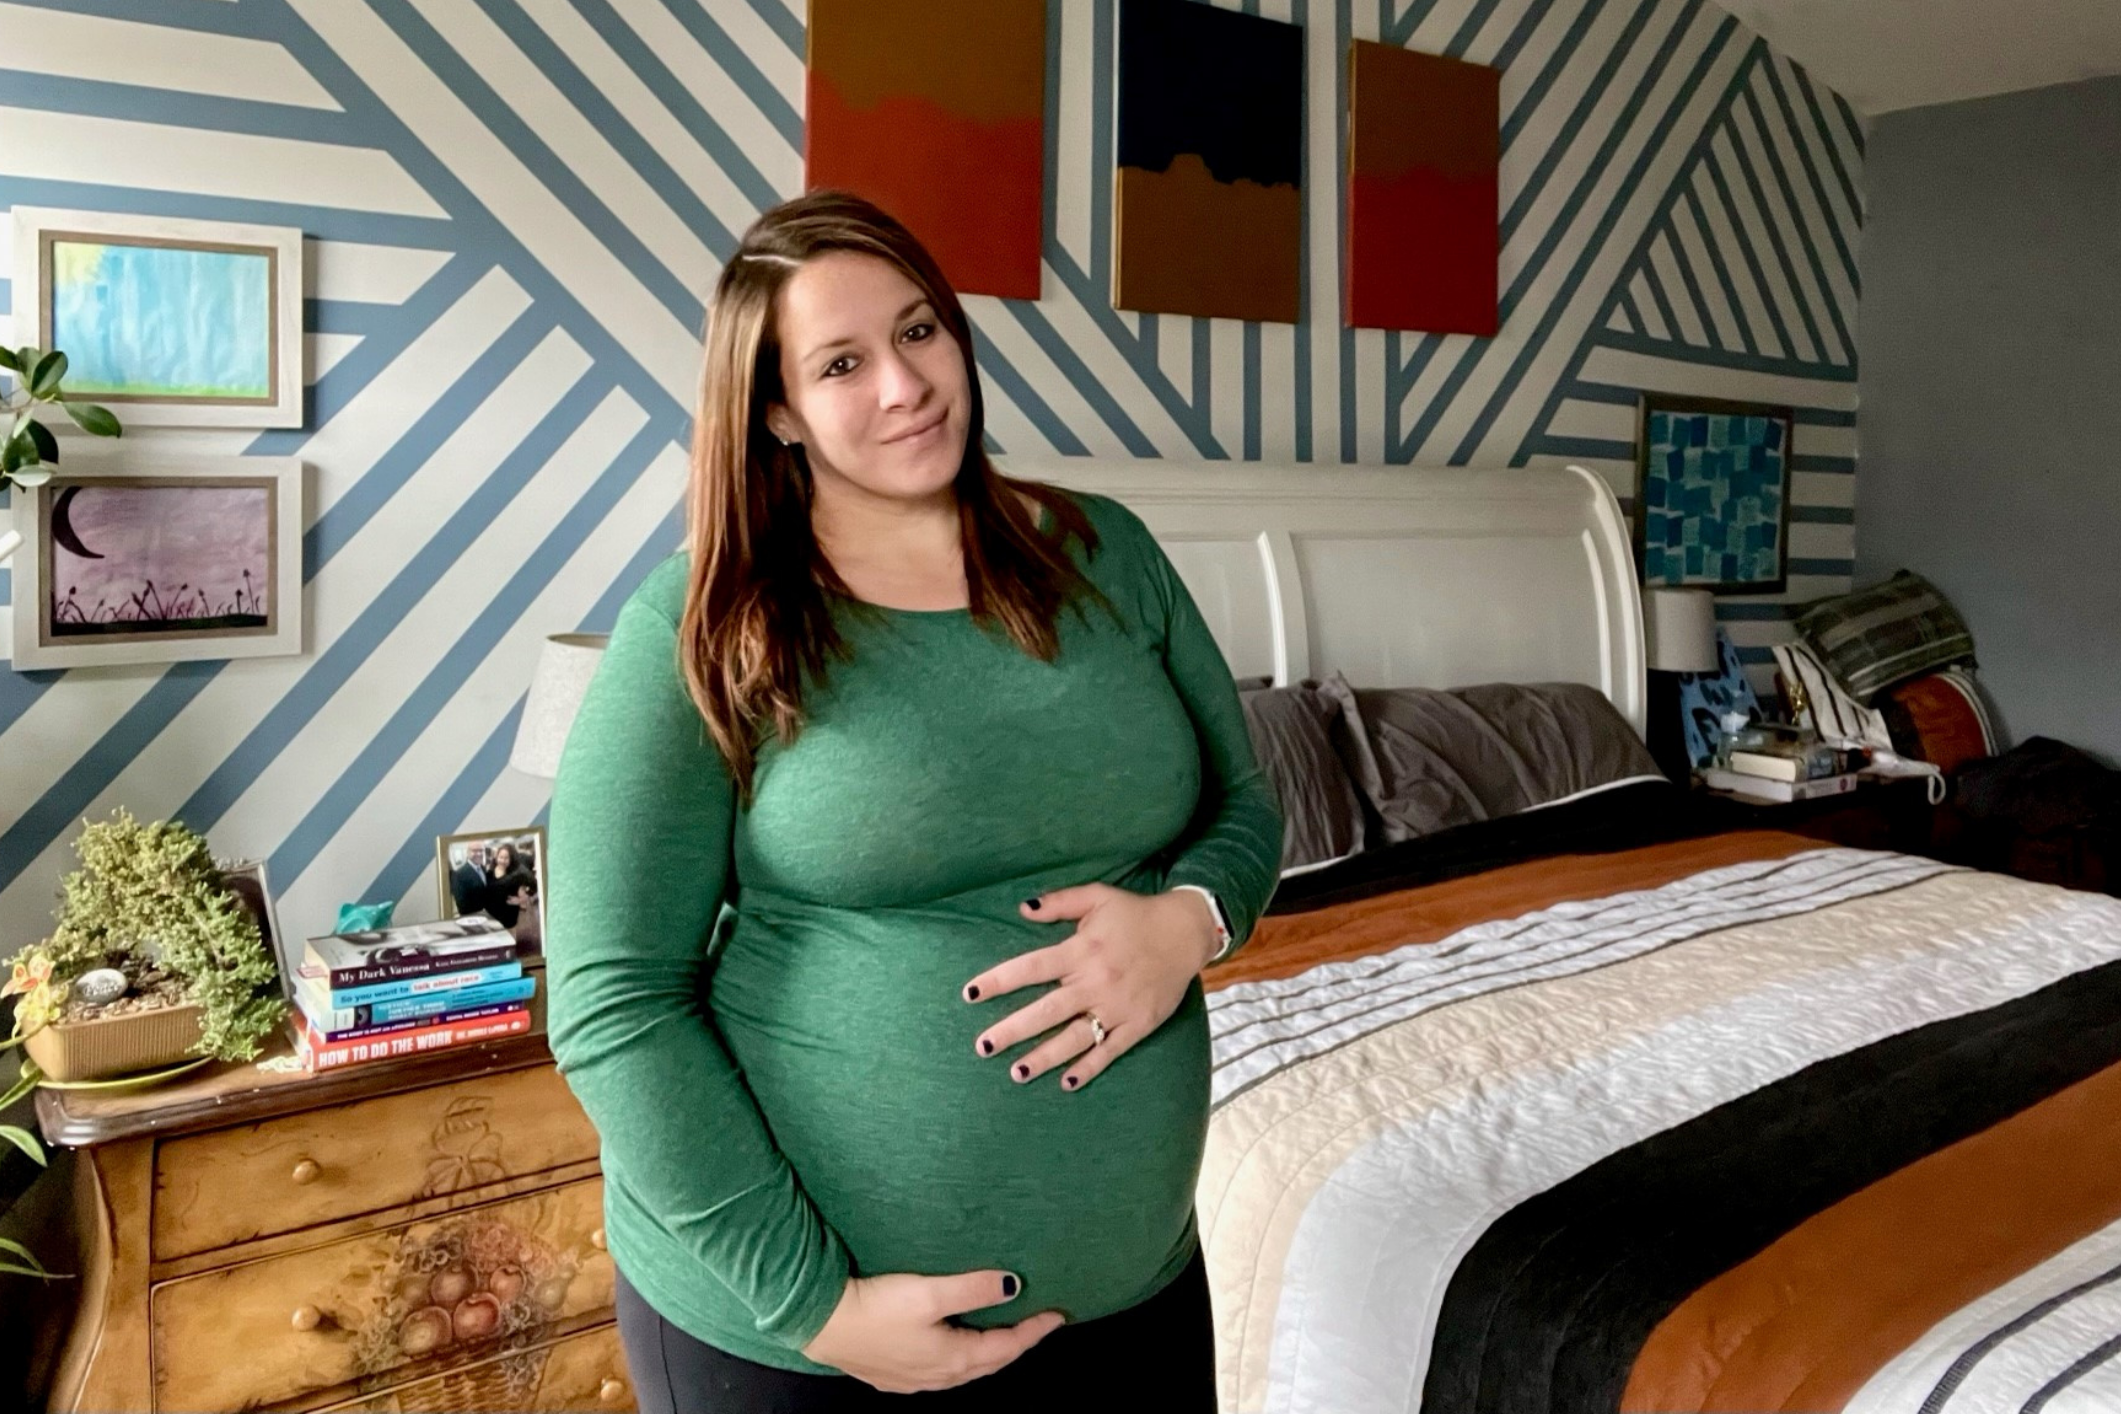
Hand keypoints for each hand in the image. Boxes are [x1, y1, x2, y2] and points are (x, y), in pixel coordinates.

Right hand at [800, 1269, 1064, 1392]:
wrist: (819, 1322)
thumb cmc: (875, 1307)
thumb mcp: (929, 1292)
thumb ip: (973, 1288)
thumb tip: (1014, 1286)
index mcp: (953, 1359)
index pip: (1006, 1347)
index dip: (1034, 1331)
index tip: (1058, 1315)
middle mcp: (937, 1376)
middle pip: (989, 1362)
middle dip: (1015, 1344)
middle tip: (1037, 1324)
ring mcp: (913, 1380)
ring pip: (964, 1370)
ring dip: (988, 1353)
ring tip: (1002, 1334)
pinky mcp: (892, 1375)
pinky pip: (940, 1372)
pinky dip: (959, 1359)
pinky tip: (952, 1348)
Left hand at [963, 885, 1219, 1090]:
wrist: (1186, 932)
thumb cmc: (1136, 913)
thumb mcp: (1097, 897)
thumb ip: (1059, 902)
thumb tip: (1022, 909)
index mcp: (1081, 950)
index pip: (1031, 968)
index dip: (998, 981)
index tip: (969, 994)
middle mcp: (1095, 981)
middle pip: (1046, 1011)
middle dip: (1012, 1030)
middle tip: (983, 1047)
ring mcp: (1117, 1007)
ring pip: (1074, 1038)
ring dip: (1044, 1057)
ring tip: (1016, 1073)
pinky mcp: (1138, 1024)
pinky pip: (1110, 1050)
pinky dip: (1089, 1068)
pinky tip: (1066, 1082)